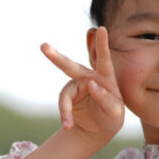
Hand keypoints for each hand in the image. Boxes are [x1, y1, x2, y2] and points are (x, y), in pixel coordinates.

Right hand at [40, 26, 124, 143]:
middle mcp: (88, 78)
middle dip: (56, 57)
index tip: (101, 29)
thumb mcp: (115, 112)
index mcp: (105, 77)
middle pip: (70, 67)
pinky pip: (64, 105)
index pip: (103, 59)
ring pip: (65, 93)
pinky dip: (65, 115)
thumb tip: (91, 84)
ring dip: (65, 108)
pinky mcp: (68, 97)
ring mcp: (76, 87)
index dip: (101, 44)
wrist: (98, 129)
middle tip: (43, 46)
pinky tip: (68, 125)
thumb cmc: (112, 117)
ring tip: (68, 123)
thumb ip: (106, 98)